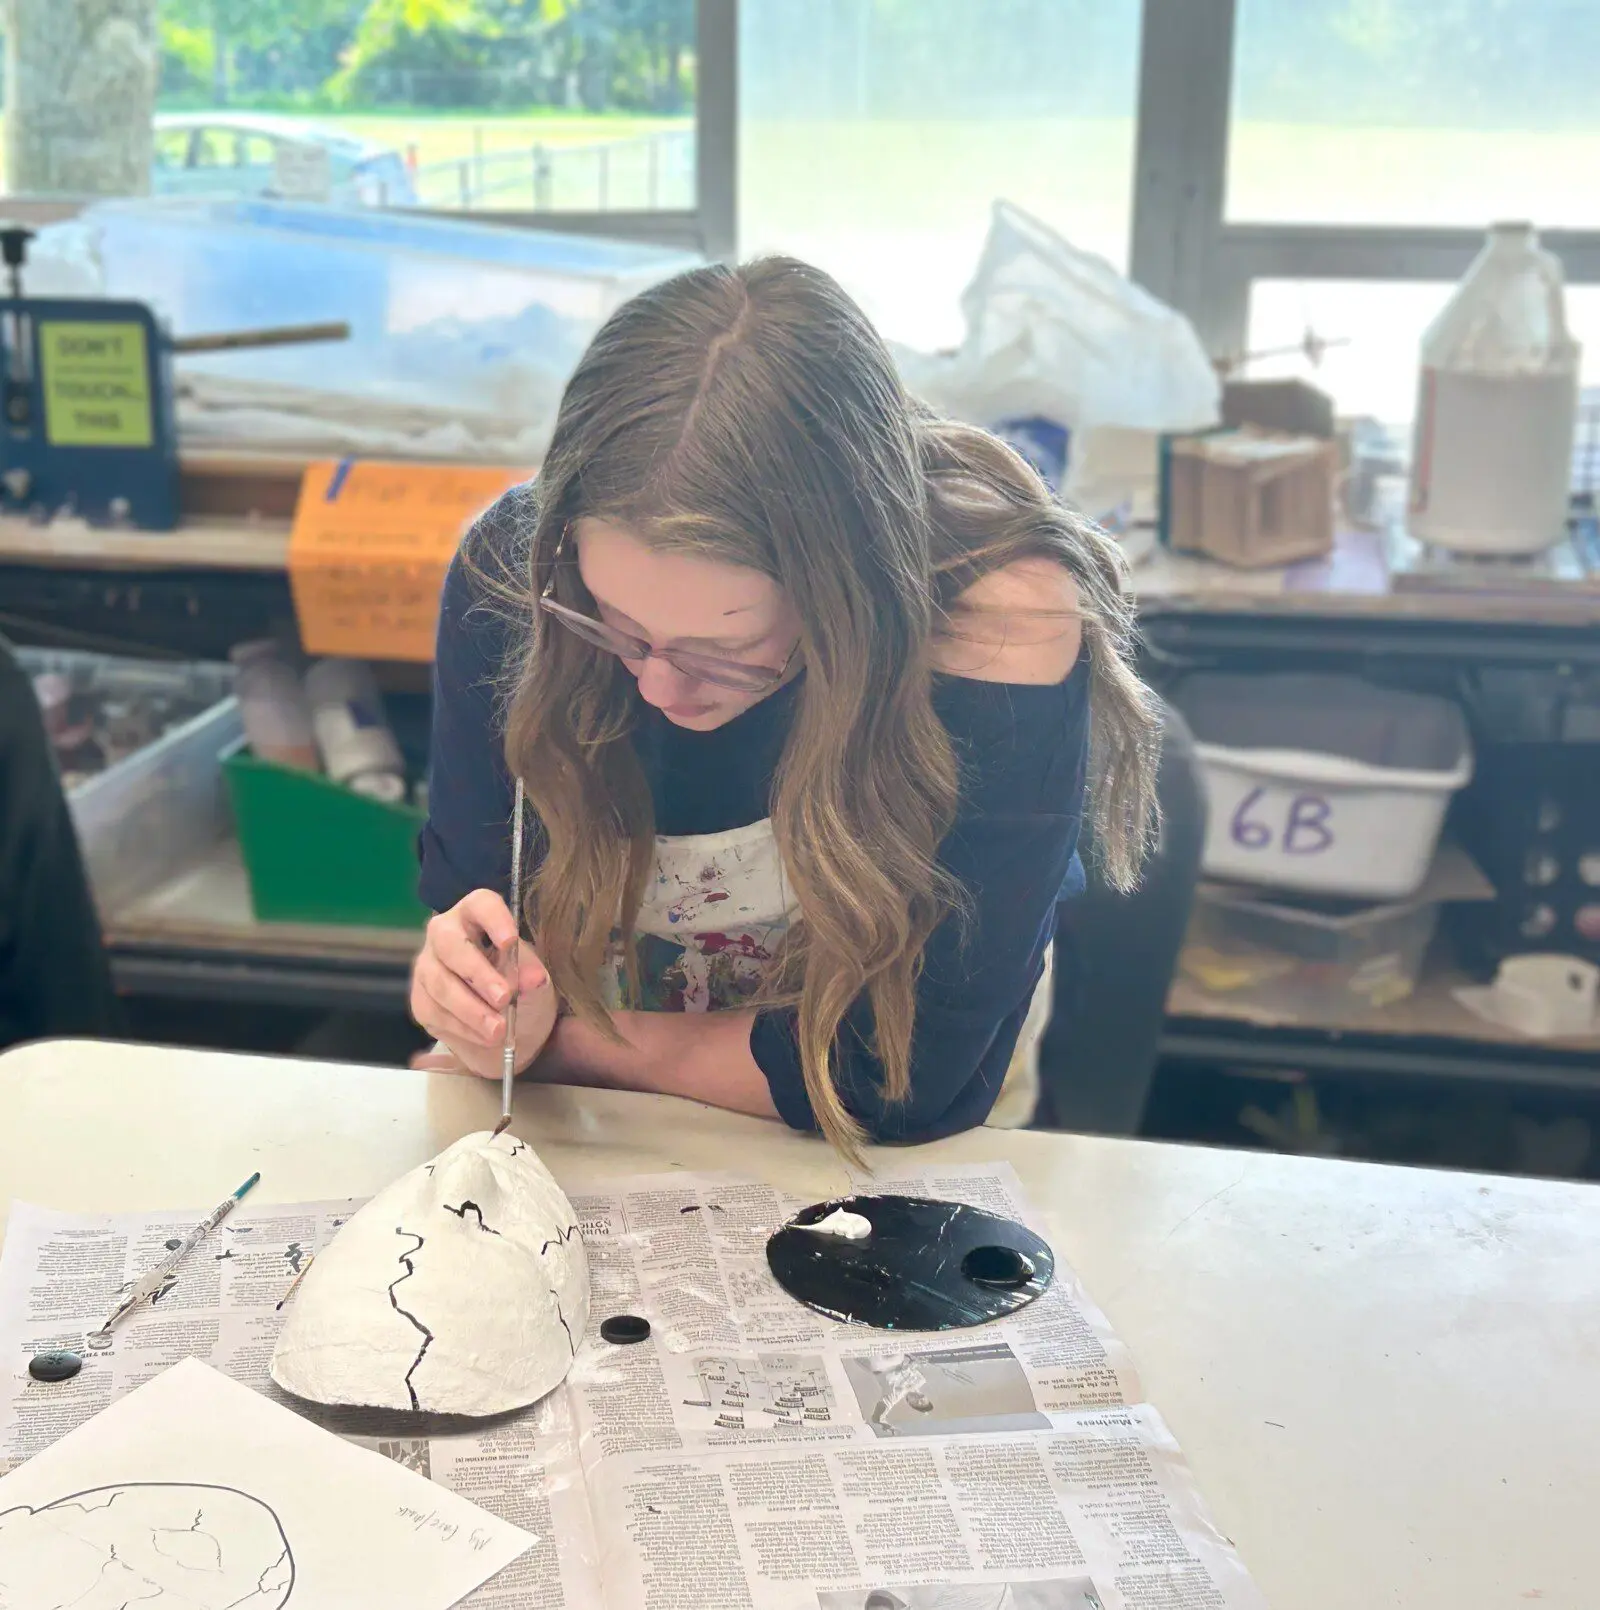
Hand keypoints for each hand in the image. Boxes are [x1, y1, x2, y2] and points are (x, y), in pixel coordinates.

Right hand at [409, 890, 557, 1080]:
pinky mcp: (420, 999)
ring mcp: (428, 965)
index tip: (510, 942)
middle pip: (451, 944)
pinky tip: (485, 1037)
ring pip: (440, 983)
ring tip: (498, 1029)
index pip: (481, 904)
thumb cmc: (520, 986)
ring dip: (471, 1009)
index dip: (494, 919)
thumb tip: (533, 979)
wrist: (506, 1024)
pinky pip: (435, 1012)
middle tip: (504, 998)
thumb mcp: (533, 978)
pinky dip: (463, 1027)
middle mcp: (445, 933)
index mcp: (477, 915)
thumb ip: (530, 974)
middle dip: (477, 973)